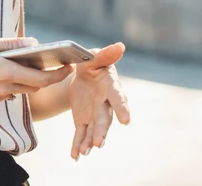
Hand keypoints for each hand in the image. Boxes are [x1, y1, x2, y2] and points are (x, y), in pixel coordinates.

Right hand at [0, 35, 74, 109]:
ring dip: (17, 78)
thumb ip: (6, 44)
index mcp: (2, 71)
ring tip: (9, 62)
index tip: (69, 67)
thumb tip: (30, 44)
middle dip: (40, 75)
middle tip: (44, 61)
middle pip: (30, 86)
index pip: (40, 78)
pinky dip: (1, 83)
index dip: (58, 74)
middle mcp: (1, 89)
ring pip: (14, 89)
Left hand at [66, 42, 130, 160]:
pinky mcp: (84, 121)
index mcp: (111, 87)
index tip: (126, 120)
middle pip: (105, 119)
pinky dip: (78, 145)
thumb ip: (105, 54)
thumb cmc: (92, 63)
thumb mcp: (94, 57)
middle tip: (98, 142)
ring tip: (85, 152)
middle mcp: (106, 105)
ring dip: (90, 141)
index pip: (118, 98)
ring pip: (94, 130)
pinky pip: (81, 135)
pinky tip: (75, 156)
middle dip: (102, 131)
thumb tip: (121, 46)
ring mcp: (95, 115)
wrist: (82, 74)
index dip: (122, 109)